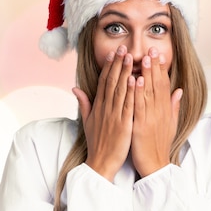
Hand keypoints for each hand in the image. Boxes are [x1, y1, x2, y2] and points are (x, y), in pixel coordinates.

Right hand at [73, 45, 135, 180]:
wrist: (100, 163)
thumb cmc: (97, 143)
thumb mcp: (87, 122)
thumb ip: (84, 103)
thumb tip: (75, 88)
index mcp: (98, 107)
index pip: (103, 82)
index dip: (108, 66)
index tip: (113, 53)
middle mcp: (105, 108)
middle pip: (111, 81)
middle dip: (117, 63)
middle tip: (123, 47)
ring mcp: (114, 116)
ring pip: (120, 90)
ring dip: (125, 72)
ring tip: (130, 57)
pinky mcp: (123, 124)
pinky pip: (128, 105)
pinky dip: (131, 92)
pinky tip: (136, 79)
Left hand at [131, 47, 182, 176]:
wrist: (155, 165)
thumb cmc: (159, 144)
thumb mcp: (170, 124)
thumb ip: (173, 106)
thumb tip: (178, 91)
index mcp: (165, 110)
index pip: (164, 84)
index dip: (161, 68)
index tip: (158, 54)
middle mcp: (160, 111)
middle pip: (158, 84)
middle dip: (155, 65)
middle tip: (152, 48)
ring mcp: (151, 117)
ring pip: (149, 91)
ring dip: (147, 73)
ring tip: (145, 57)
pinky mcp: (141, 125)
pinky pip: (139, 105)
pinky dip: (138, 92)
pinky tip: (136, 79)